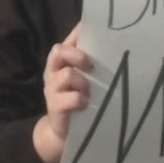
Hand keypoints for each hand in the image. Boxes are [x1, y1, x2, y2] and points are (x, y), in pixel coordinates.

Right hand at [42, 23, 90, 145]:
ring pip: (67, 74)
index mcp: (60, 62)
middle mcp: (52, 71)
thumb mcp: (84, 80)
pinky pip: (70, 97)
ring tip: (90, 93)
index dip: (78, 33)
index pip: (67, 40)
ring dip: (83, 82)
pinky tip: (86, 104)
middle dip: (78, 55)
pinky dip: (81, 100)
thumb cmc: (78, 100)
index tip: (96, 31)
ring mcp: (51, 89)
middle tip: (91, 66)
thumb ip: (91, 64)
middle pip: (59, 51)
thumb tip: (112, 43)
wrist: (64, 131)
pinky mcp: (54, 106)